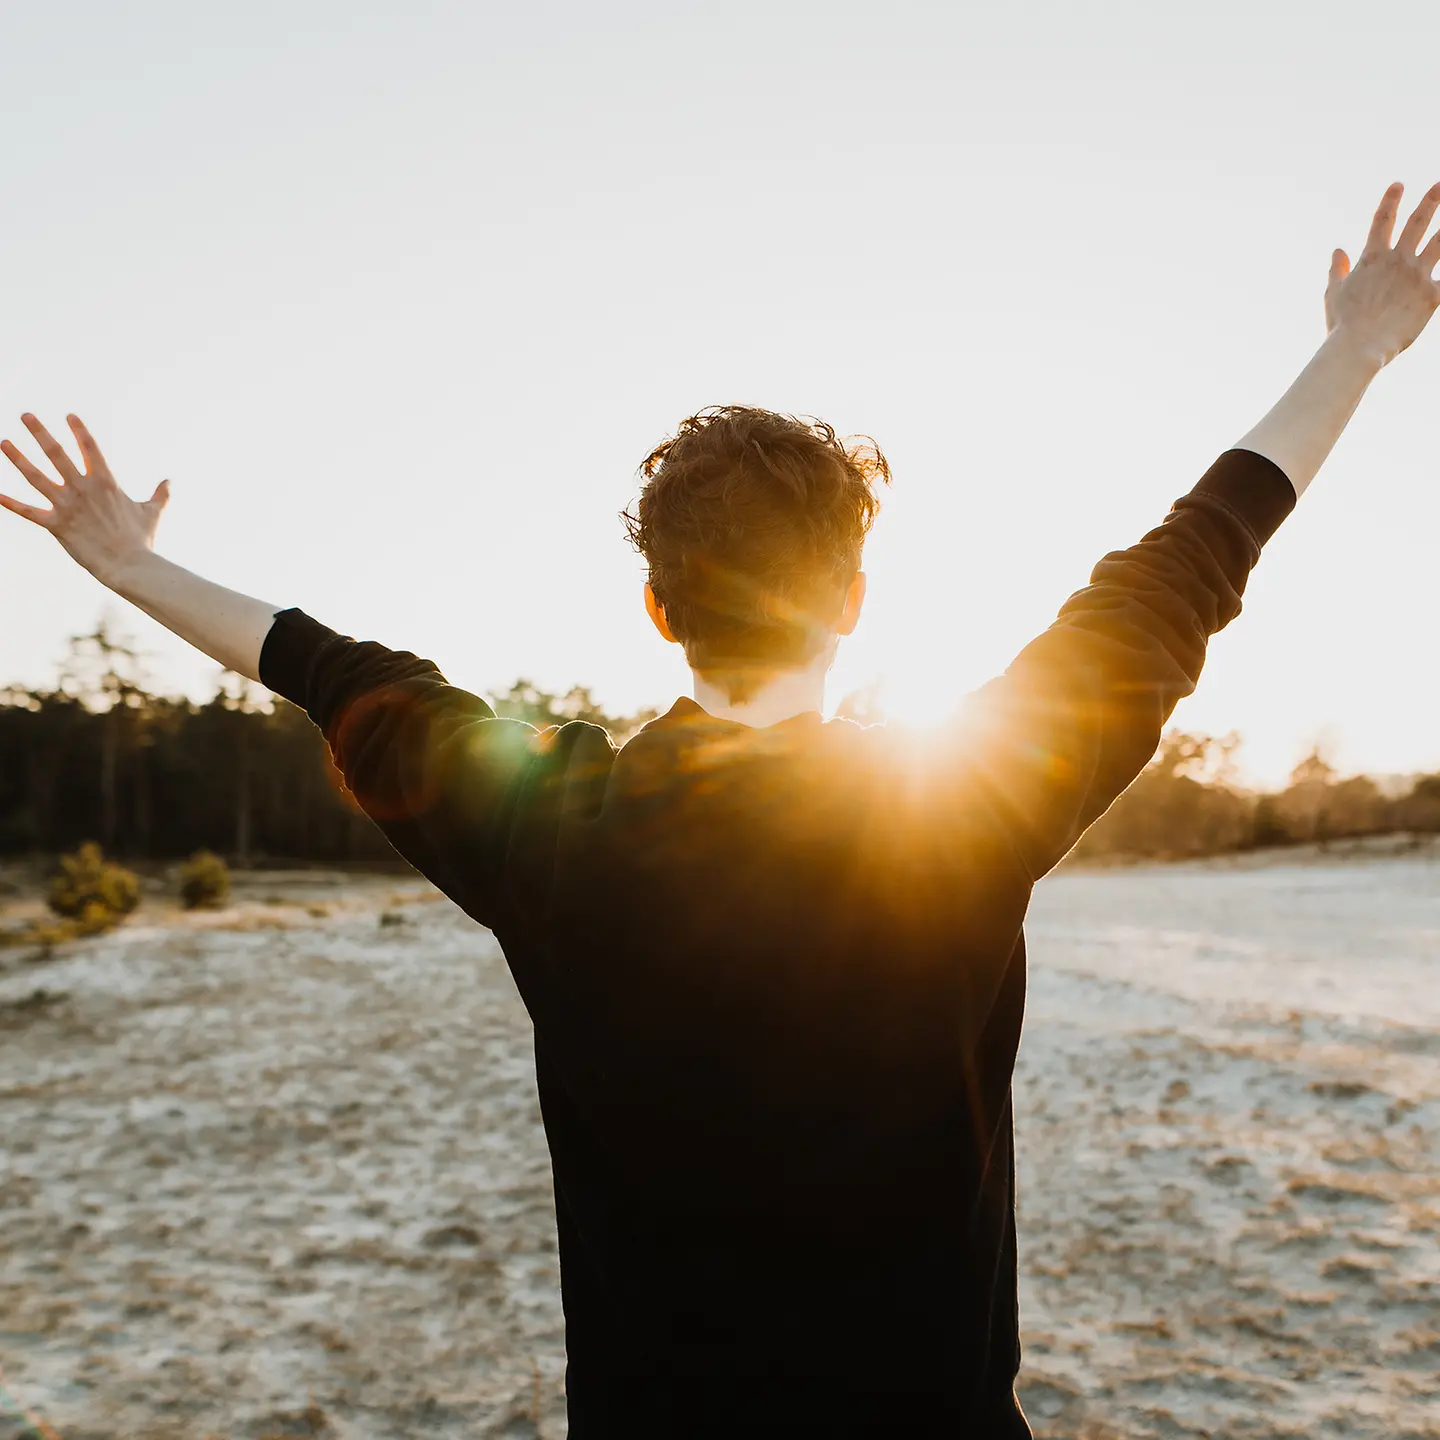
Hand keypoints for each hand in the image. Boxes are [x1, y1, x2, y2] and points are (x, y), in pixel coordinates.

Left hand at [0, 414, 169, 583]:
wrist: (129, 564)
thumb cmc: (142, 540)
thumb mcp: (152, 512)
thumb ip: (160, 494)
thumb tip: (169, 481)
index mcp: (106, 482)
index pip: (90, 447)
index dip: (79, 430)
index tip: (68, 416)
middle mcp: (83, 488)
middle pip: (56, 453)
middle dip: (39, 432)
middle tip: (25, 416)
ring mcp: (67, 505)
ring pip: (35, 476)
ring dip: (17, 457)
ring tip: (4, 442)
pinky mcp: (56, 524)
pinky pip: (27, 511)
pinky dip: (9, 502)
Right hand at [1324, 181, 1439, 367]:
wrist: (1359, 347)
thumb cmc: (1342, 323)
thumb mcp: (1333, 294)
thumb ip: (1336, 270)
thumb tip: (1337, 251)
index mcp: (1372, 258)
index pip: (1383, 220)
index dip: (1391, 200)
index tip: (1399, 185)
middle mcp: (1397, 260)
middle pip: (1418, 222)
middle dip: (1431, 200)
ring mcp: (1417, 275)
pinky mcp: (1432, 295)